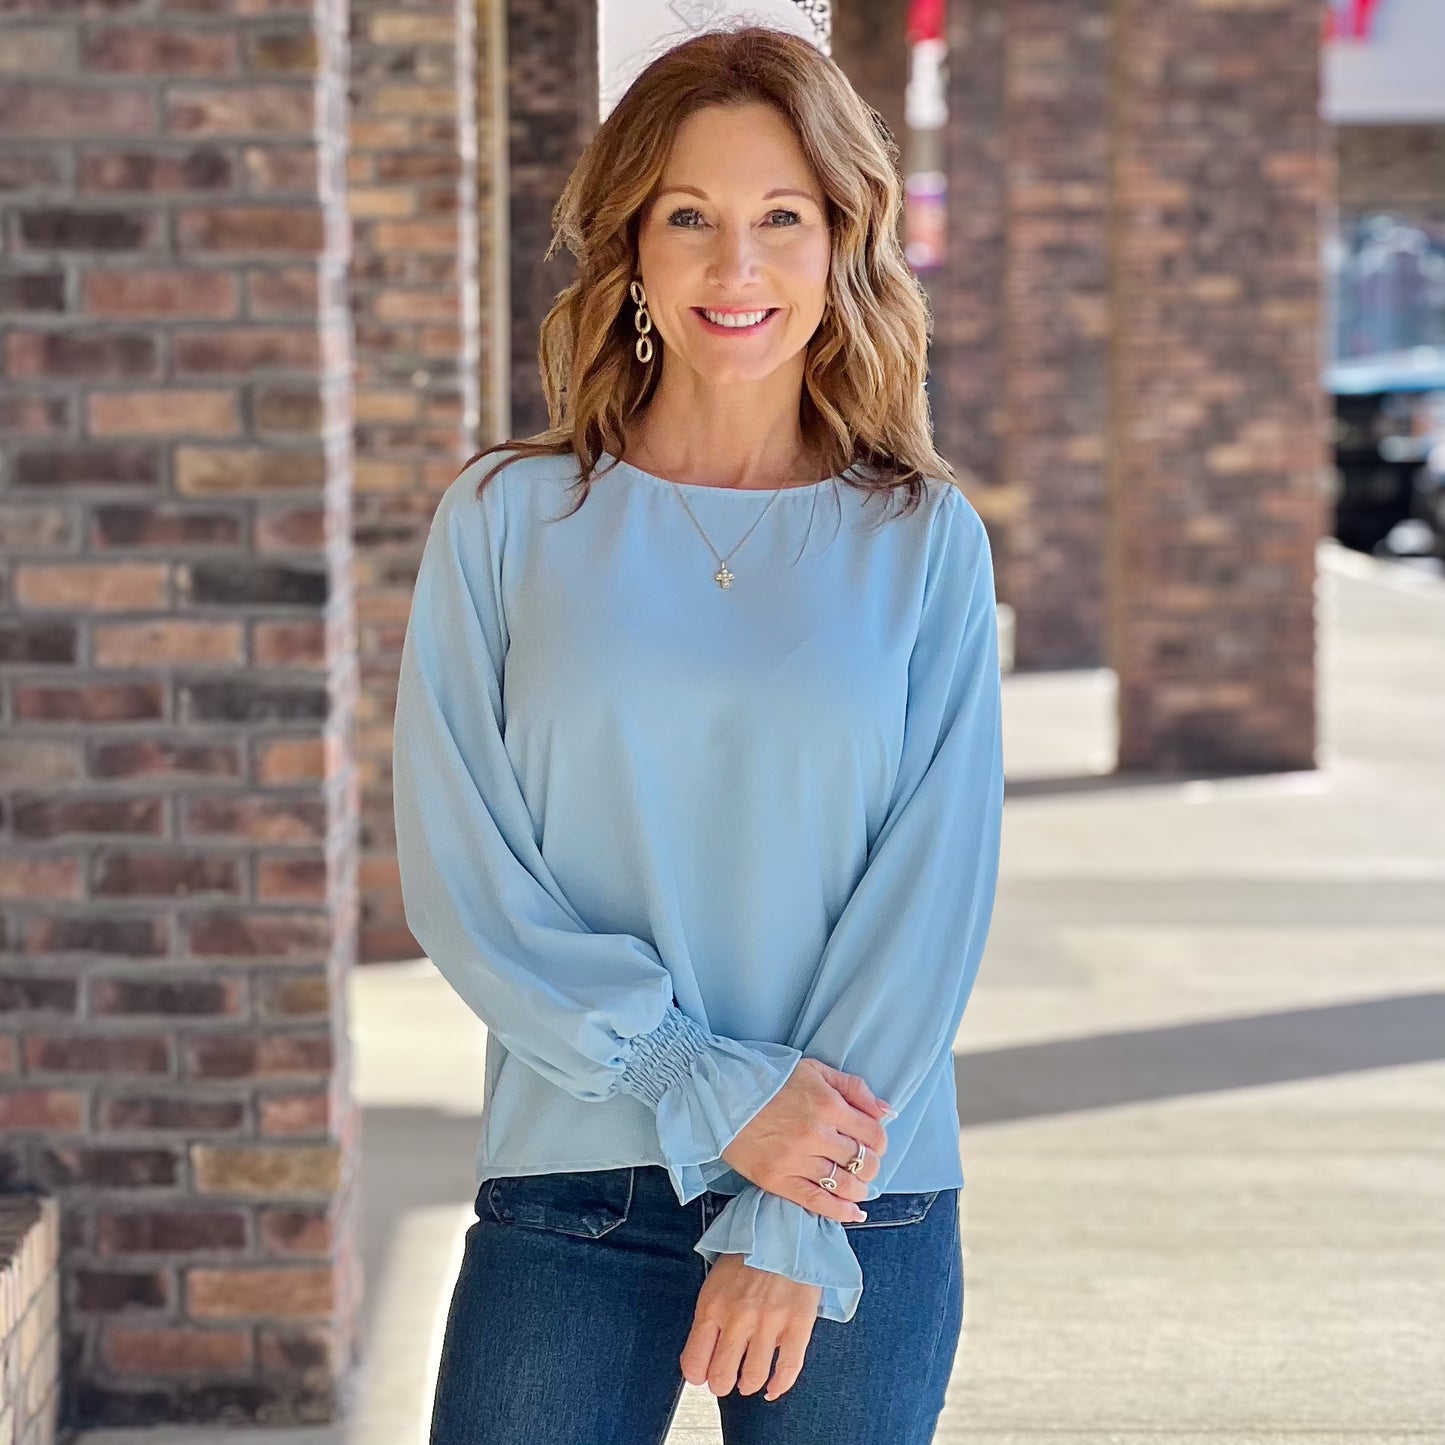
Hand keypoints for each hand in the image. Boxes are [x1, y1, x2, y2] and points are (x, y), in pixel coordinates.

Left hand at [680, 1252, 820, 1400]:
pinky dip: (779, 1386)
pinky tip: (773, 1387)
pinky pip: (787, 1370)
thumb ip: (711, 1315)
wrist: (785, 1228)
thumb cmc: (750, 1252)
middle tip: (727, 1379)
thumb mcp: (717, 1279)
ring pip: (752, 1378)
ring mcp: (769, 1323)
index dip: (698, 1376)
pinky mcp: (797, 1325)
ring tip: (749, 1379)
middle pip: (721, 1377)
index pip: (694, 1364)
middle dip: (721, 1384)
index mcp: (712, 1306)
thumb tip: (705, 1352)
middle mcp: (738, 1319)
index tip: (704, 1374)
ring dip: (748, 1384)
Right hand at [721, 1058, 891, 1223]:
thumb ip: (854, 1088)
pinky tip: (853, 1213)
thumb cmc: (769, 1078)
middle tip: (865, 1164)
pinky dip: (840, 1212)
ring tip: (858, 1187)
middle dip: (871, 1165)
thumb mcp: (815, 1070)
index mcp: (828, 1104)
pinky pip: (817, 1203)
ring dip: (859, 1189)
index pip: (873, 1134)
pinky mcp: (777, 1179)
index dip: (879, 1141)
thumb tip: (886, 1112)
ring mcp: (796, 1160)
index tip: (873, 1142)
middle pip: (862, 1161)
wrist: (721, 1093)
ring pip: (844, 1185)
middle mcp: (816, 1134)